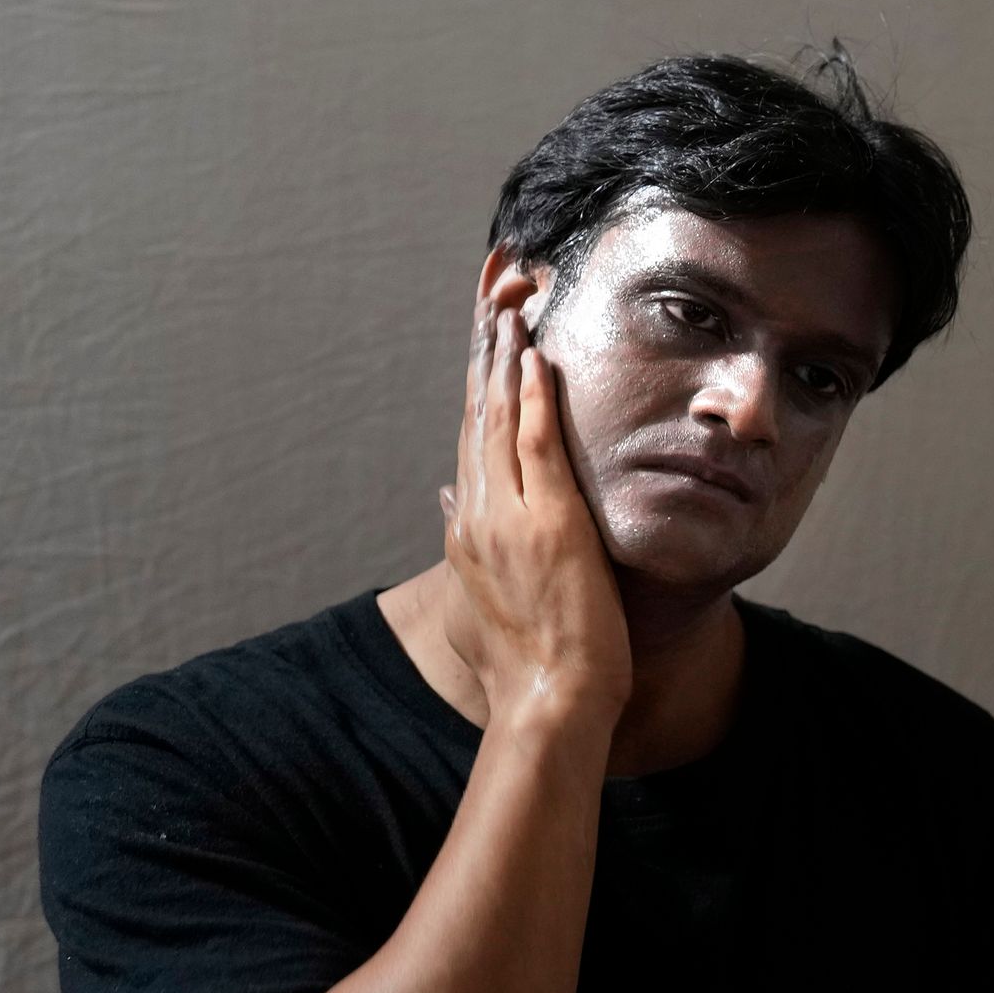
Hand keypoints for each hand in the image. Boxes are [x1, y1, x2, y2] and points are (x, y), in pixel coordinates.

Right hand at [438, 285, 629, 731]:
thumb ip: (466, 537)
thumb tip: (445, 497)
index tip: (485, 331)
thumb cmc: (531, 658)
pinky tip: (537, 358)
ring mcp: (507, 517)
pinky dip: (532, 400)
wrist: (548, 701)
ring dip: (505, 358)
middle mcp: (477, 513)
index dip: (478, 380)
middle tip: (493, 291)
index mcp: (468, 525)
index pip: (470, 435)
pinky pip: (533, 447)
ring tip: (510, 304)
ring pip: (497, 419)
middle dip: (485, 349)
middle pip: (475, 412)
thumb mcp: (490, 590)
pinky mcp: (546, 525)